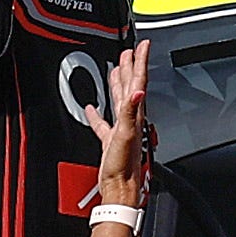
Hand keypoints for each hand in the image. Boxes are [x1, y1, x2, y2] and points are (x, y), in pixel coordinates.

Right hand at [83, 40, 149, 208]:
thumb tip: (138, 91)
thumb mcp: (125, 135)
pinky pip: (104, 122)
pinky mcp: (110, 141)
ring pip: (120, 100)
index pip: (139, 82)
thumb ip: (129, 112)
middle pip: (131, 87)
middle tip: (129, 51)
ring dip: (118, 84)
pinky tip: (92, 109)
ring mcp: (121, 130)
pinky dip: (98, 114)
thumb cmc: (123, 166)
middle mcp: (131, 120)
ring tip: (116, 69)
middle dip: (130, 67)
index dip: (140, 62)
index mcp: (134, 116)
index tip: (142, 46)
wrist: (118, 190)